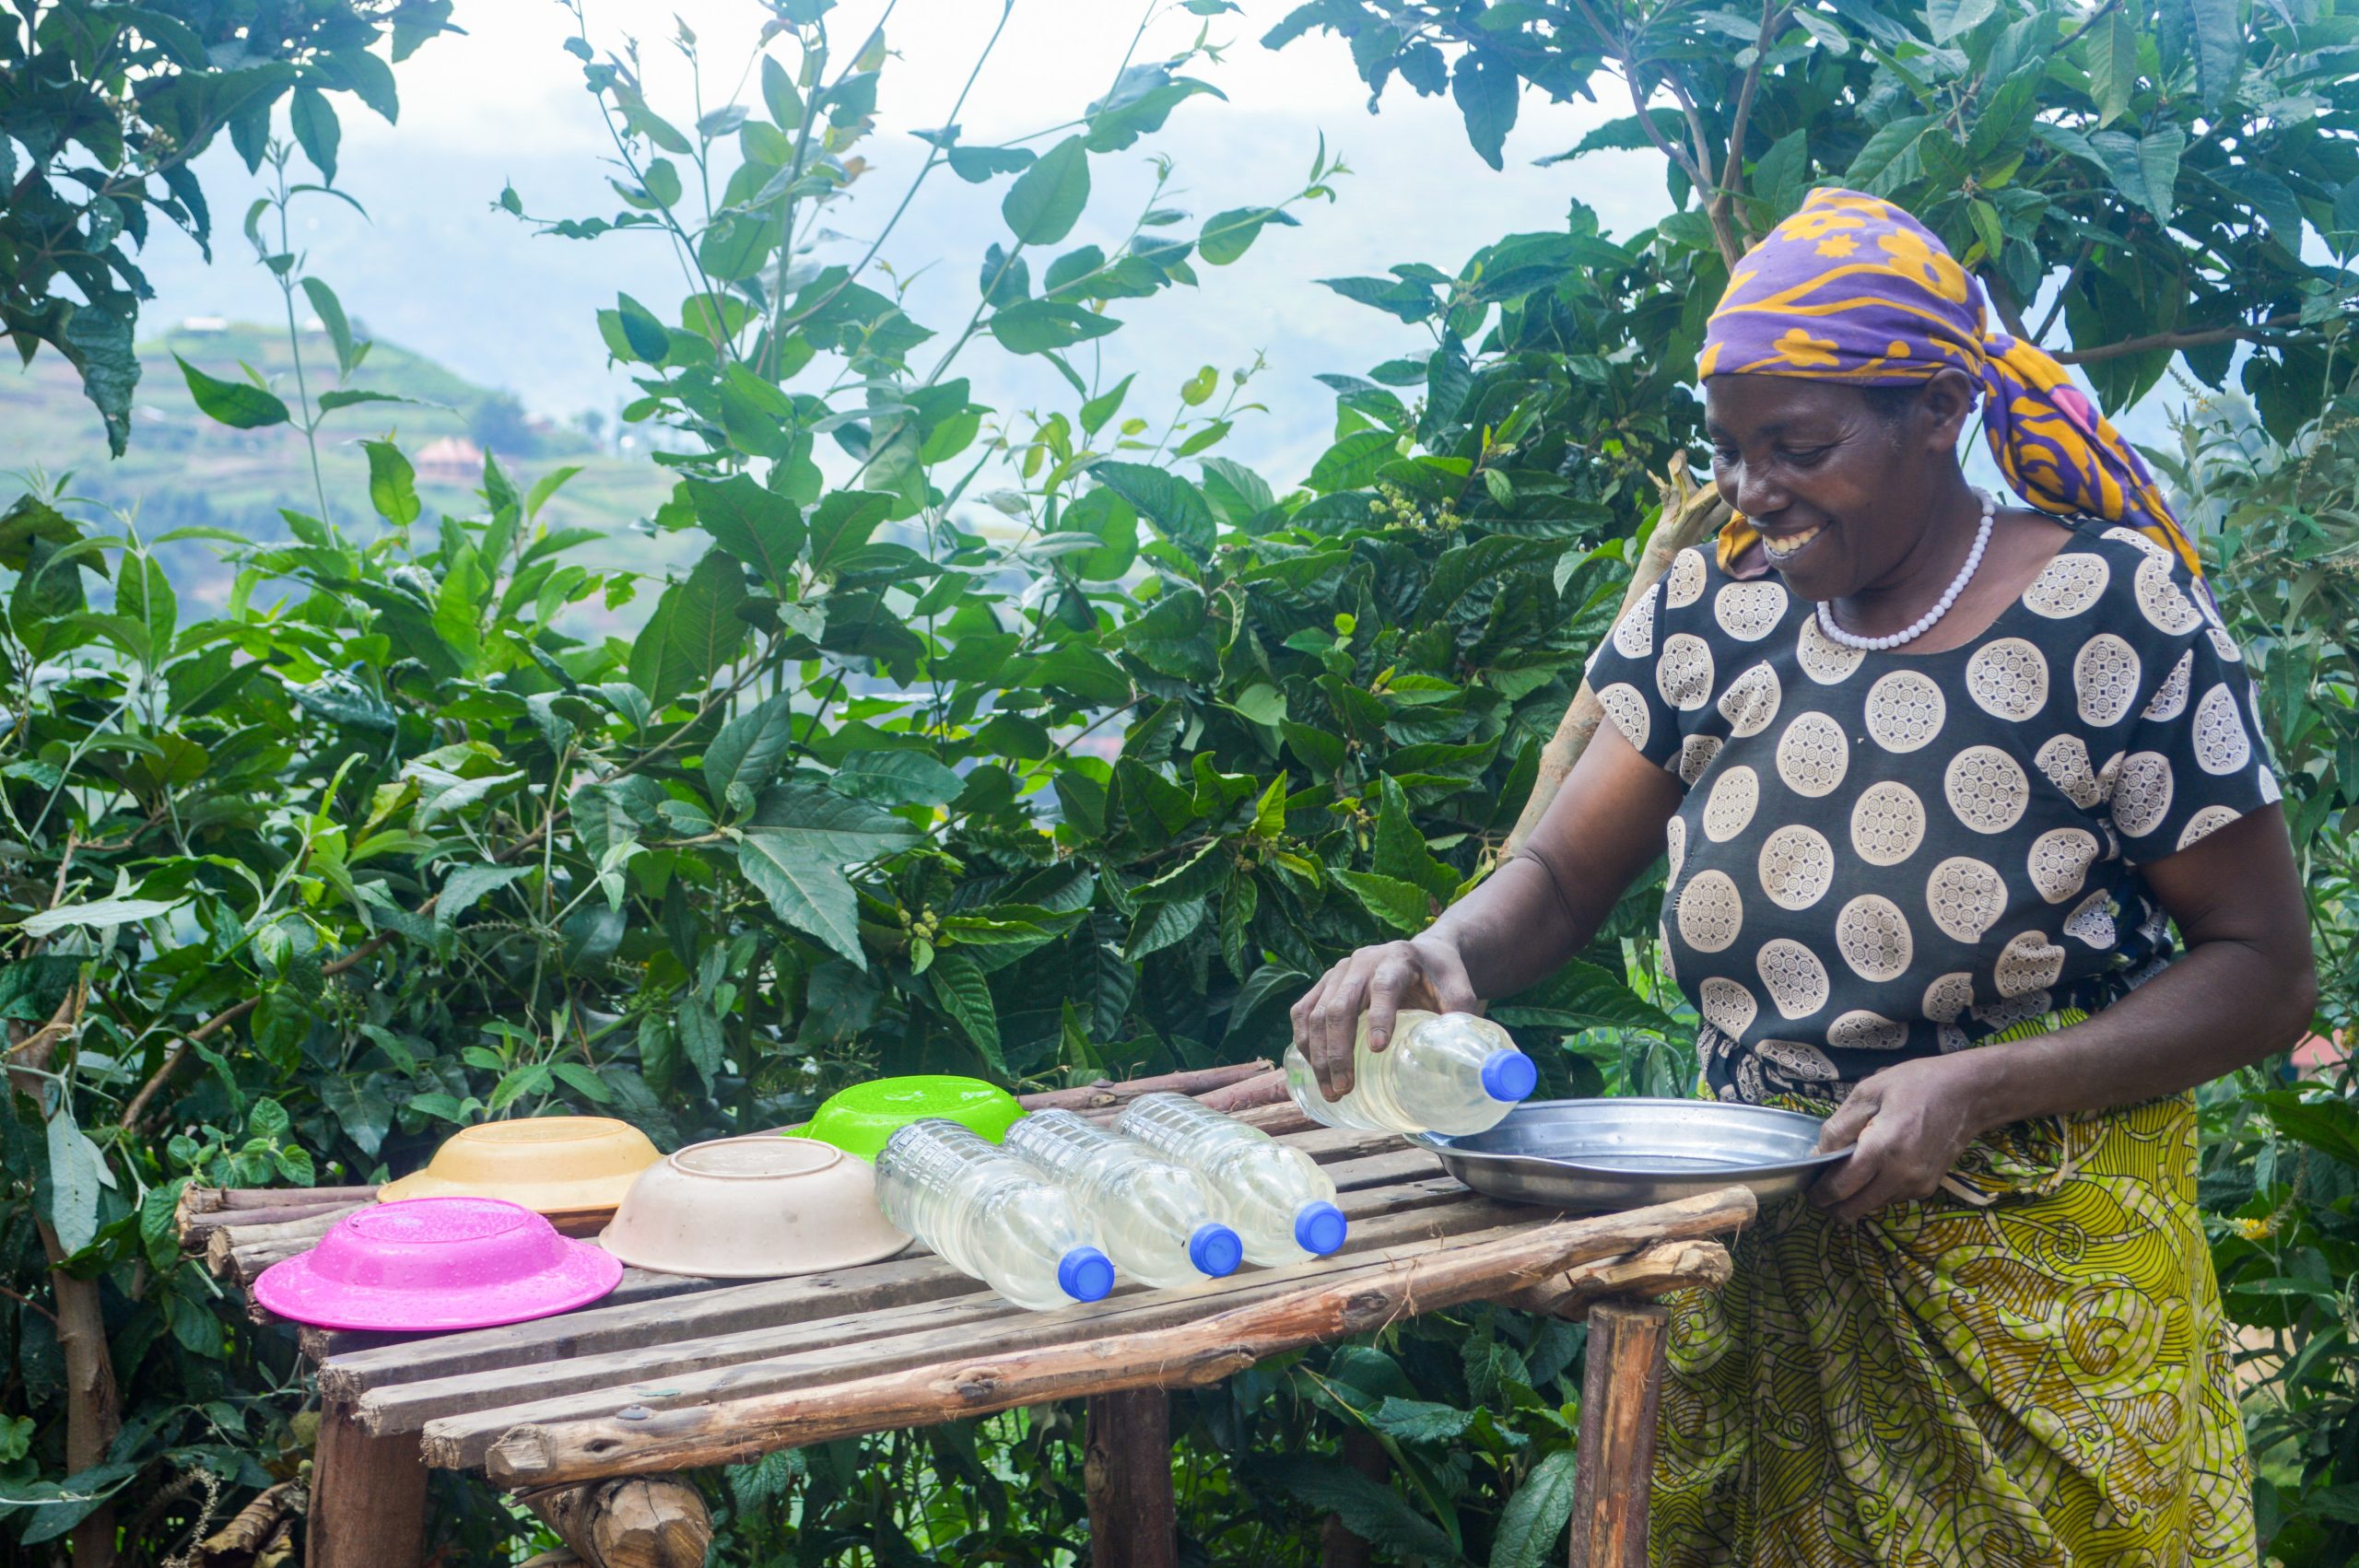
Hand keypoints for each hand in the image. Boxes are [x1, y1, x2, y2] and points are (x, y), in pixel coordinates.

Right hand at [1289, 937, 1477, 1100]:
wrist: (1422, 953)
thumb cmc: (1441, 976)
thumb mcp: (1459, 989)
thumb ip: (1461, 1015)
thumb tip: (1466, 1060)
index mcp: (1397, 959)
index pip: (1383, 988)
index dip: (1378, 1017)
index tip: (1378, 1050)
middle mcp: (1362, 962)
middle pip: (1340, 1006)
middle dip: (1339, 1051)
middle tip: (1345, 1087)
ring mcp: (1338, 972)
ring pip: (1316, 1013)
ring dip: (1319, 1055)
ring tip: (1331, 1090)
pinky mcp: (1324, 983)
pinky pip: (1303, 1011)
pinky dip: (1304, 1041)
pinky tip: (1313, 1068)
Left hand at [1807, 1056, 1990, 1221]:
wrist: (1968, 1094)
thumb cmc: (1916, 1085)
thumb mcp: (1868, 1091)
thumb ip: (1839, 1126)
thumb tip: (1820, 1154)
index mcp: (1882, 1149)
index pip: (1839, 1188)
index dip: (1817, 1193)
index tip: (1807, 1187)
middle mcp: (1901, 1175)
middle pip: (1853, 1210)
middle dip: (1831, 1204)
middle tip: (1820, 1188)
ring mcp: (1917, 1186)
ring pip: (1871, 1206)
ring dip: (1854, 1197)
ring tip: (1848, 1170)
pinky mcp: (1928, 1188)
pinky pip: (1890, 1198)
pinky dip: (1875, 1190)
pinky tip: (1874, 1167)